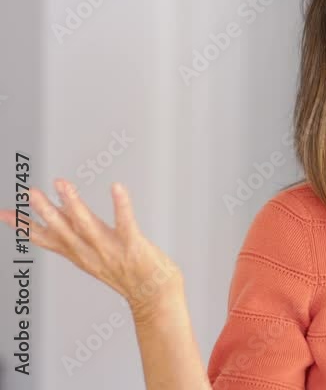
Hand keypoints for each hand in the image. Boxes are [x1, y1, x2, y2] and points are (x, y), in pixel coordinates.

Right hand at [0, 179, 182, 320]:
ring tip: (62, 184)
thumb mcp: (92, 255)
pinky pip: (126, 223)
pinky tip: (117, 188)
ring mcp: (111, 250)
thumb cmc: (128, 274)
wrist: (153, 298)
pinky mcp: (134, 246)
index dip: (23, 227)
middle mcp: (90, 253)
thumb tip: (57, 212)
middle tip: (31, 192)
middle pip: (63, 230)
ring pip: (87, 225)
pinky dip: (121, 205)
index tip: (2, 212)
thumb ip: (74, 234)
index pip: (45, 239)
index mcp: (79, 254)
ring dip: (74, 205)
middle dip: (46, 211)